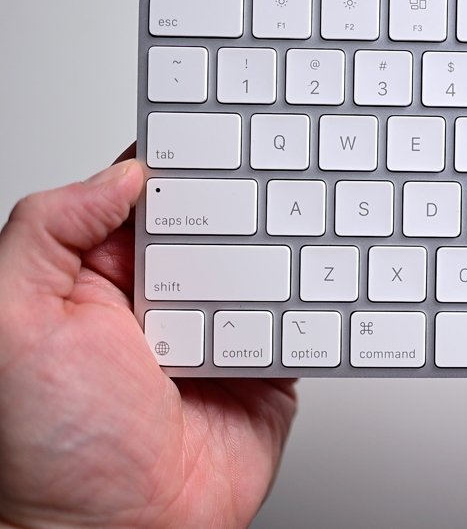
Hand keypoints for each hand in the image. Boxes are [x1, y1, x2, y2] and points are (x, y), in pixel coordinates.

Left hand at [0, 155, 295, 528]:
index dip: (185, 158)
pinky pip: (305, 322)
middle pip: (226, 218)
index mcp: (102, 271)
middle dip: (254, 194)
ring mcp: (222, 329)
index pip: (154, 192)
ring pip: (273, 263)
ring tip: (305, 230)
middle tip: (279, 176)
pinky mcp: (269, 367)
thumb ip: (51, 230)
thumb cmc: (47, 450)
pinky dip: (323, 302)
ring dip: (294, 246)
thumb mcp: (12, 318)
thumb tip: (124, 172)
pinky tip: (326, 283)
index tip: (221, 126)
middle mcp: (166, 295)